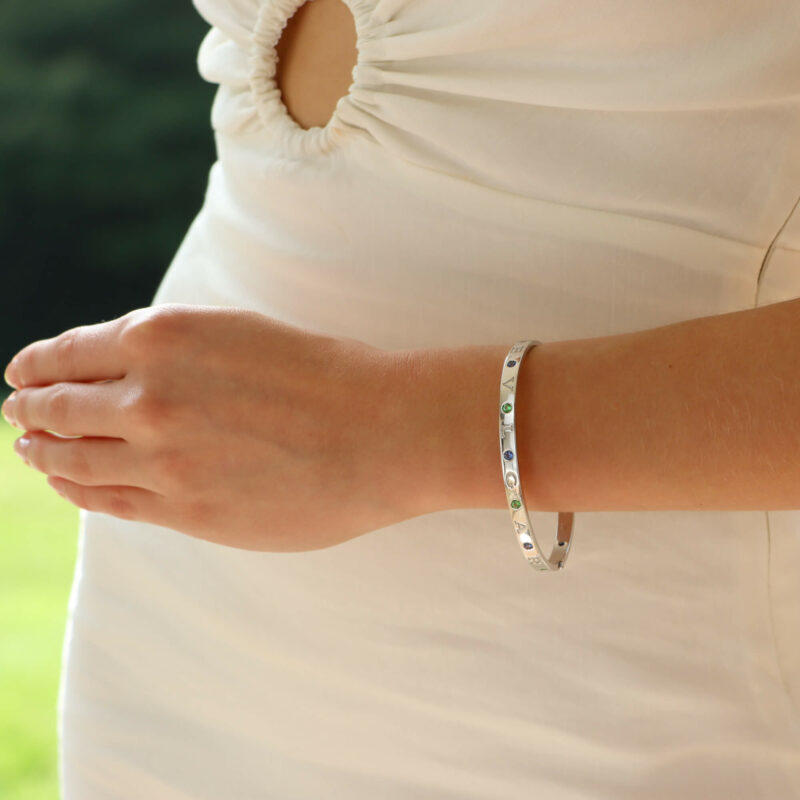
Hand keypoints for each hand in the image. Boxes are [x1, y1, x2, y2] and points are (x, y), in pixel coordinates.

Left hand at [1, 304, 426, 550]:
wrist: (384, 432)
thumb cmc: (329, 374)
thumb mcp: (242, 333)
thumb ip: (177, 352)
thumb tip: (130, 373)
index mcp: (165, 337)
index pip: (71, 352)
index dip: (38, 364)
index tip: (21, 372)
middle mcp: (149, 396)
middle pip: (61, 407)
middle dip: (32, 409)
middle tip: (17, 413)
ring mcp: (163, 459)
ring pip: (75, 458)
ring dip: (45, 453)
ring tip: (30, 451)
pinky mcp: (186, 511)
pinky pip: (110, 501)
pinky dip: (78, 490)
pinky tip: (68, 484)